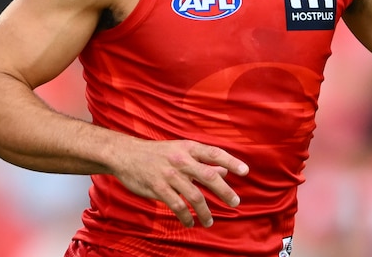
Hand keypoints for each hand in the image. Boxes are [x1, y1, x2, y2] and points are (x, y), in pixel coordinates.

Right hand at [112, 137, 249, 227]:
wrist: (126, 154)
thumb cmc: (157, 153)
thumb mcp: (181, 151)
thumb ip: (203, 161)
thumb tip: (225, 169)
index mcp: (188, 148)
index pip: (215, 153)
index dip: (232, 161)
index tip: (245, 171)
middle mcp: (181, 160)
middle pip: (209, 176)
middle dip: (225, 191)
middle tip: (235, 202)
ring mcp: (169, 174)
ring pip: (194, 196)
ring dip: (205, 212)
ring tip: (210, 222)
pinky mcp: (158, 188)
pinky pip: (177, 206)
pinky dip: (186, 217)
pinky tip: (190, 223)